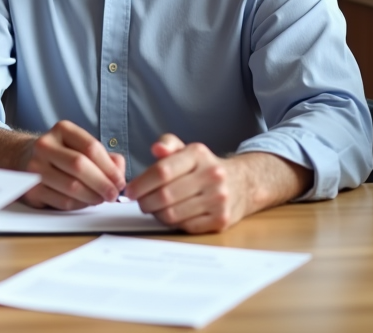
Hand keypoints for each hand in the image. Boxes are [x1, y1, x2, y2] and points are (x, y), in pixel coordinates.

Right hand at [18, 120, 125, 210]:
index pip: (91, 148)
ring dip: (92, 197)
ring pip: (72, 186)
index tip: (120, 182)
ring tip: (100, 199)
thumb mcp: (82, 147)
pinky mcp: (31, 189)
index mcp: (62, 130)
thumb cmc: (62, 154)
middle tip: (113, 194)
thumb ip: (106, 158)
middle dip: (102, 184)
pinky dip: (79, 205)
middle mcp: (45, 145)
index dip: (109, 168)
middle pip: (80, 166)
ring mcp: (35, 167)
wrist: (24, 158)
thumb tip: (119, 175)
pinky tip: (84, 202)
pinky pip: (62, 201)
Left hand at [125, 135, 245, 232]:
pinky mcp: (221, 220)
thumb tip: (156, 148)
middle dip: (145, 201)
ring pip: (172, 214)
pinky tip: (172, 215)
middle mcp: (212, 175)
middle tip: (140, 202)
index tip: (130, 191)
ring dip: (156, 213)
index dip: (141, 183)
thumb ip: (168, 144)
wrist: (242, 183)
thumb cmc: (204, 167)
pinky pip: (185, 226)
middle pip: (165, 195)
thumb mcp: (187, 150)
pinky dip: (173, 223)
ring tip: (155, 208)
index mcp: (199, 155)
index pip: (162, 171)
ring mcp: (218, 199)